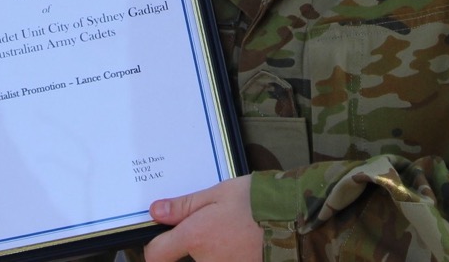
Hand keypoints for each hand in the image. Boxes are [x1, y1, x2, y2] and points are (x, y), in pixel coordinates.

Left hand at [143, 176, 262, 261]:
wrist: (293, 219)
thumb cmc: (255, 202)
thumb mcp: (216, 194)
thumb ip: (184, 206)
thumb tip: (155, 211)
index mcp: (195, 238)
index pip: (156, 255)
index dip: (154, 247)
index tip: (162, 239)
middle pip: (184, 261)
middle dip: (189, 250)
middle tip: (209, 229)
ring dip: (210, 254)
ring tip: (227, 235)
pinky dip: (228, 256)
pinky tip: (237, 244)